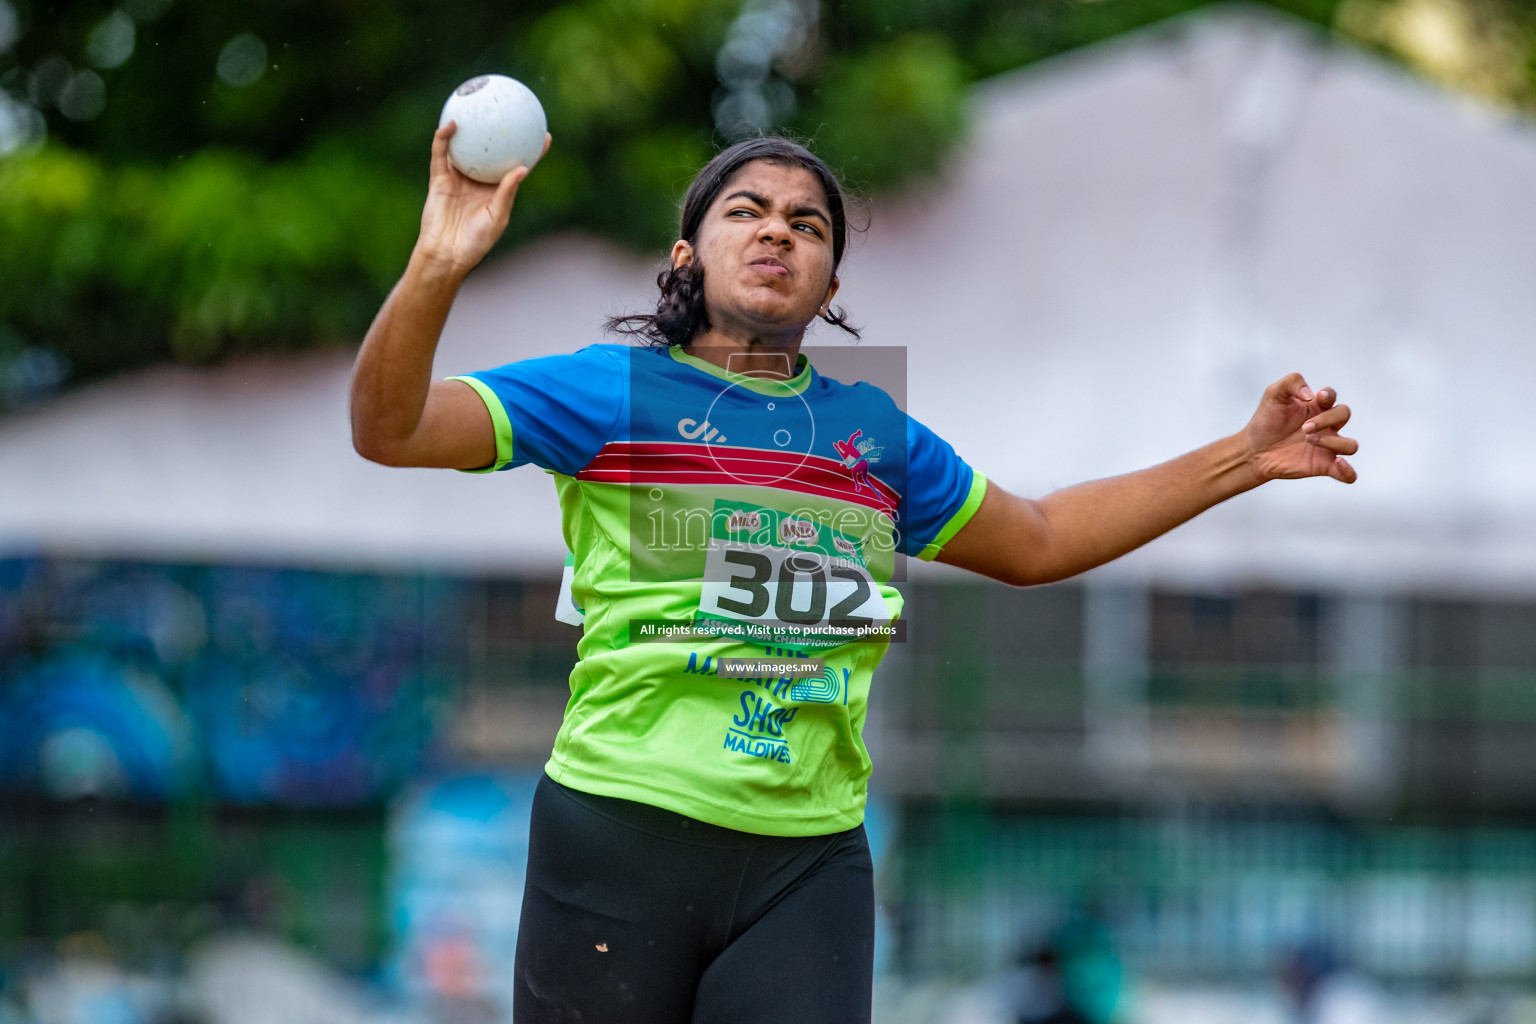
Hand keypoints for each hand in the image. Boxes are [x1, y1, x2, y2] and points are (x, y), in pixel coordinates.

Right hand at [414, 123, 551, 274]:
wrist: (446, 253)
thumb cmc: (476, 241)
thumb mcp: (497, 217)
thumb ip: (507, 192)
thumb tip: (523, 168)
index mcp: (497, 191)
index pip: (517, 166)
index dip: (531, 152)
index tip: (545, 135)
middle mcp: (479, 181)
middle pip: (491, 150)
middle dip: (500, 130)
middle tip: (512, 109)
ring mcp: (459, 178)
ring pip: (465, 147)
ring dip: (469, 127)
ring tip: (477, 105)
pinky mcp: (439, 179)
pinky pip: (441, 154)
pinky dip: (444, 138)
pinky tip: (451, 124)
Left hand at [1244, 372, 1357, 483]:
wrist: (1254, 450)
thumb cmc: (1266, 420)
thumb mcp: (1273, 394)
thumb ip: (1292, 382)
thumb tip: (1310, 393)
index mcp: (1315, 407)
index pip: (1332, 396)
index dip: (1329, 395)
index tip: (1318, 398)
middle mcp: (1326, 426)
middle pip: (1344, 414)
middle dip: (1326, 419)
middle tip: (1304, 428)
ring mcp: (1326, 447)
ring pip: (1351, 445)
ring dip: (1333, 442)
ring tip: (1309, 441)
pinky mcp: (1322, 466)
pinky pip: (1348, 474)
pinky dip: (1348, 471)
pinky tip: (1337, 464)